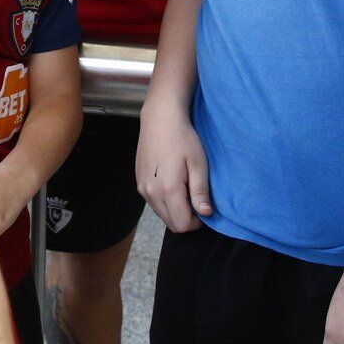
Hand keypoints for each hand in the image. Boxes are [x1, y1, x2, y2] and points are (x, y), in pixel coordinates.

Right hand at [136, 100, 211, 231]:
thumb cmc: (183, 138)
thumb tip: (205, 213)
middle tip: (194, 196)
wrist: (160, 118)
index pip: (182, 225)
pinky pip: (154, 203)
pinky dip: (165, 200)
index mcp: (167, 189)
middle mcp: (150, 193)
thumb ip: (200, 192)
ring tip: (184, 186)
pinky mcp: (138, 182)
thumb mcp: (198, 164)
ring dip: (175, 209)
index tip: (202, 205)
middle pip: (171, 223)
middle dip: (185, 217)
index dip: (196, 221)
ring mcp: (142, 188)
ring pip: (162, 214)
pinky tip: (171, 181)